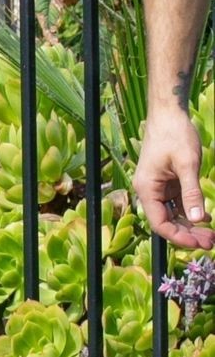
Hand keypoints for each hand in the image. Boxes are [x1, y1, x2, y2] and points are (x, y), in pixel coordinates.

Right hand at [133, 104, 214, 248]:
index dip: (178, 237)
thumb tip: (199, 219)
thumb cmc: (175, 134)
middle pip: (166, 222)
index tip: (199, 243)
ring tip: (210, 234)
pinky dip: (190, 212)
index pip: (160, 223)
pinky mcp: (166, 182)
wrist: (169, 113)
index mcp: (147, 189)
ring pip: (173, 215)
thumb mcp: (187, 164)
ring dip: (190, 226)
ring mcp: (158, 187)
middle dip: (187, 234)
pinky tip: (206, 218)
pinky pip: (177, 204)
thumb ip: (192, 193)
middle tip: (210, 242)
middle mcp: (149, 191)